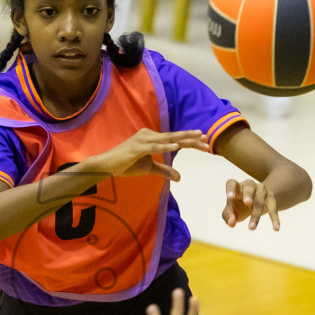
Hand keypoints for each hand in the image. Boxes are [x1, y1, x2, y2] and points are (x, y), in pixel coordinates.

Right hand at [94, 130, 208, 181]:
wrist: (107, 165)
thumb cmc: (126, 165)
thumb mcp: (149, 168)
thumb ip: (164, 171)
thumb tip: (179, 178)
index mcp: (153, 139)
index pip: (176, 140)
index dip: (191, 142)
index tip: (206, 145)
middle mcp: (150, 135)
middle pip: (175, 137)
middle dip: (192, 139)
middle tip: (208, 139)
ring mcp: (143, 140)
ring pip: (168, 139)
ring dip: (184, 139)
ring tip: (198, 138)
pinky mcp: (137, 147)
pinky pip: (154, 147)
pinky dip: (165, 146)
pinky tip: (176, 146)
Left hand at [222, 178, 278, 230]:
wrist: (255, 202)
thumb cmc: (239, 206)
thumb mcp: (231, 210)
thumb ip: (228, 216)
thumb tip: (231, 223)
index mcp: (237, 187)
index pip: (232, 183)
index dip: (231, 189)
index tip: (229, 197)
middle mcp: (250, 186)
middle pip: (249, 189)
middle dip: (248, 195)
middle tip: (247, 203)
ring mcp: (262, 191)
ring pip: (260, 200)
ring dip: (257, 214)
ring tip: (252, 227)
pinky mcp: (271, 198)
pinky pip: (273, 208)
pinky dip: (274, 218)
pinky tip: (276, 228)